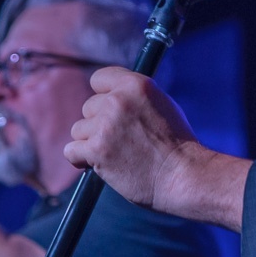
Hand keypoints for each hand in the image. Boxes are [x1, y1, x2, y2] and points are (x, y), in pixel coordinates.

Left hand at [65, 67, 204, 210]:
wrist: (184, 177)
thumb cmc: (178, 146)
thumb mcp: (162, 105)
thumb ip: (134, 97)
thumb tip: (110, 95)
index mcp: (136, 85)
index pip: (99, 79)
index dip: (104, 96)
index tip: (110, 111)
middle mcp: (118, 100)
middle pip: (88, 107)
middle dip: (100, 124)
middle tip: (122, 141)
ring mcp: (105, 125)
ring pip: (78, 130)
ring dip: (92, 143)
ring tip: (117, 155)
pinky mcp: (96, 150)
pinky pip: (71, 151)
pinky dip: (82, 159)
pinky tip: (100, 164)